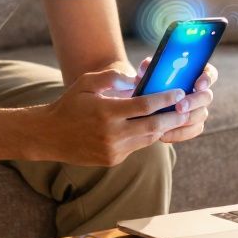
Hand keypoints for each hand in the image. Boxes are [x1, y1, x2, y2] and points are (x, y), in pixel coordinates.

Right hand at [31, 68, 194, 166]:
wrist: (49, 136)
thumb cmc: (70, 104)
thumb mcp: (87, 82)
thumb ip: (113, 77)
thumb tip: (137, 79)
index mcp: (106, 112)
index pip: (144, 106)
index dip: (165, 99)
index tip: (179, 92)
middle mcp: (111, 134)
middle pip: (153, 126)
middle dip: (174, 117)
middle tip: (188, 108)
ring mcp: (113, 150)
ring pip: (147, 139)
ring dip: (163, 128)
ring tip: (177, 117)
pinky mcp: (113, 160)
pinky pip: (136, 146)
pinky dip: (146, 136)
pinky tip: (153, 126)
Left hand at [131, 56, 217, 143]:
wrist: (144, 105)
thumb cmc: (150, 84)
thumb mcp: (147, 75)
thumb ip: (148, 69)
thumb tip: (147, 65)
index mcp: (195, 74)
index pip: (209, 73)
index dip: (207, 78)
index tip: (198, 84)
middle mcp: (200, 92)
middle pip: (207, 96)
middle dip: (194, 102)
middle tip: (179, 107)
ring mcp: (199, 109)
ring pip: (201, 115)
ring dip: (187, 119)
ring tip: (168, 123)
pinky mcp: (194, 124)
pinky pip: (194, 130)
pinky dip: (180, 133)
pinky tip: (164, 135)